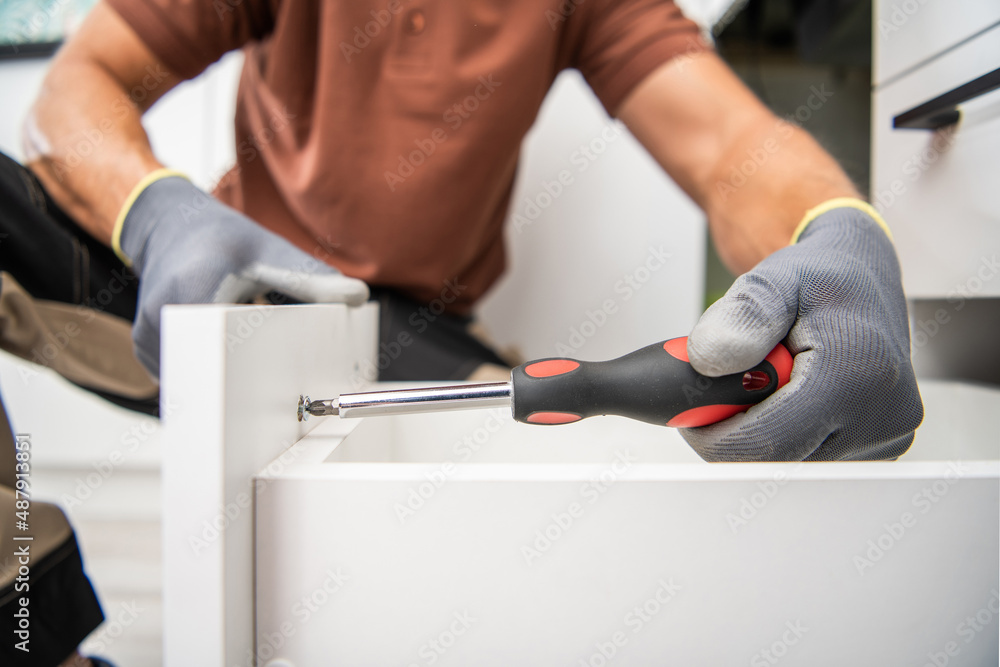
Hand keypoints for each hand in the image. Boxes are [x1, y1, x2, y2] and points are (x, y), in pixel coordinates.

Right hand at [117, 174, 367, 375]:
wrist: (167, 223)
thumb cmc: (217, 235)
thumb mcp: (269, 250)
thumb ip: (312, 278)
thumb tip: (357, 296)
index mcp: (196, 291)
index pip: (227, 354)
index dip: (257, 376)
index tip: (280, 388)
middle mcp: (164, 317)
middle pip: (211, 374)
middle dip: (245, 379)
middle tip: (272, 380)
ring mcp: (150, 334)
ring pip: (194, 376)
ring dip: (222, 373)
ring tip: (242, 354)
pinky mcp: (147, 345)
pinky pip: (181, 371)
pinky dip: (205, 366)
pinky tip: (220, 349)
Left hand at [680, 203, 922, 460]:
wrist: (862, 278)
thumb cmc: (821, 276)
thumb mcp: (773, 278)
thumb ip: (740, 316)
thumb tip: (707, 358)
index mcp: (856, 374)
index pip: (765, 442)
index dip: (715, 433)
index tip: (692, 411)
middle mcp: (883, 413)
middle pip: (775, 458)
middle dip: (736, 429)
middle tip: (724, 390)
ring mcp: (884, 435)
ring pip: (790, 462)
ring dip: (761, 431)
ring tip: (763, 383)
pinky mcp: (881, 446)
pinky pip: (810, 456)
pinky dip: (785, 434)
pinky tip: (787, 398)